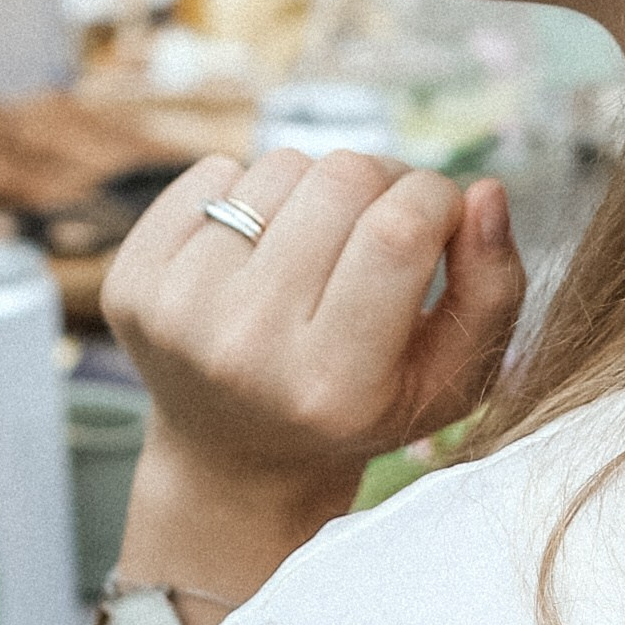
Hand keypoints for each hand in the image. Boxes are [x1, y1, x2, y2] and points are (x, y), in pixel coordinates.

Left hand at [100, 150, 526, 563]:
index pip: (399, 230)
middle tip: (381, 229)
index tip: (443, 218)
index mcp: (332, 384)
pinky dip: (249, 193)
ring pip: (281, 165)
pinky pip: (213, 171)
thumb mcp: (452, 378)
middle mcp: (245, 349)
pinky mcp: (130, 283)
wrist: (236, 459)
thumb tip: (484, 192)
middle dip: (384, 184)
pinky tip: (257, 253)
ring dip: (315, 192)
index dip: (438, 199)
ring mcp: (177, 313)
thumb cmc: (363, 408)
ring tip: (316, 252)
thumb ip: (494, 290)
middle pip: (342, 179)